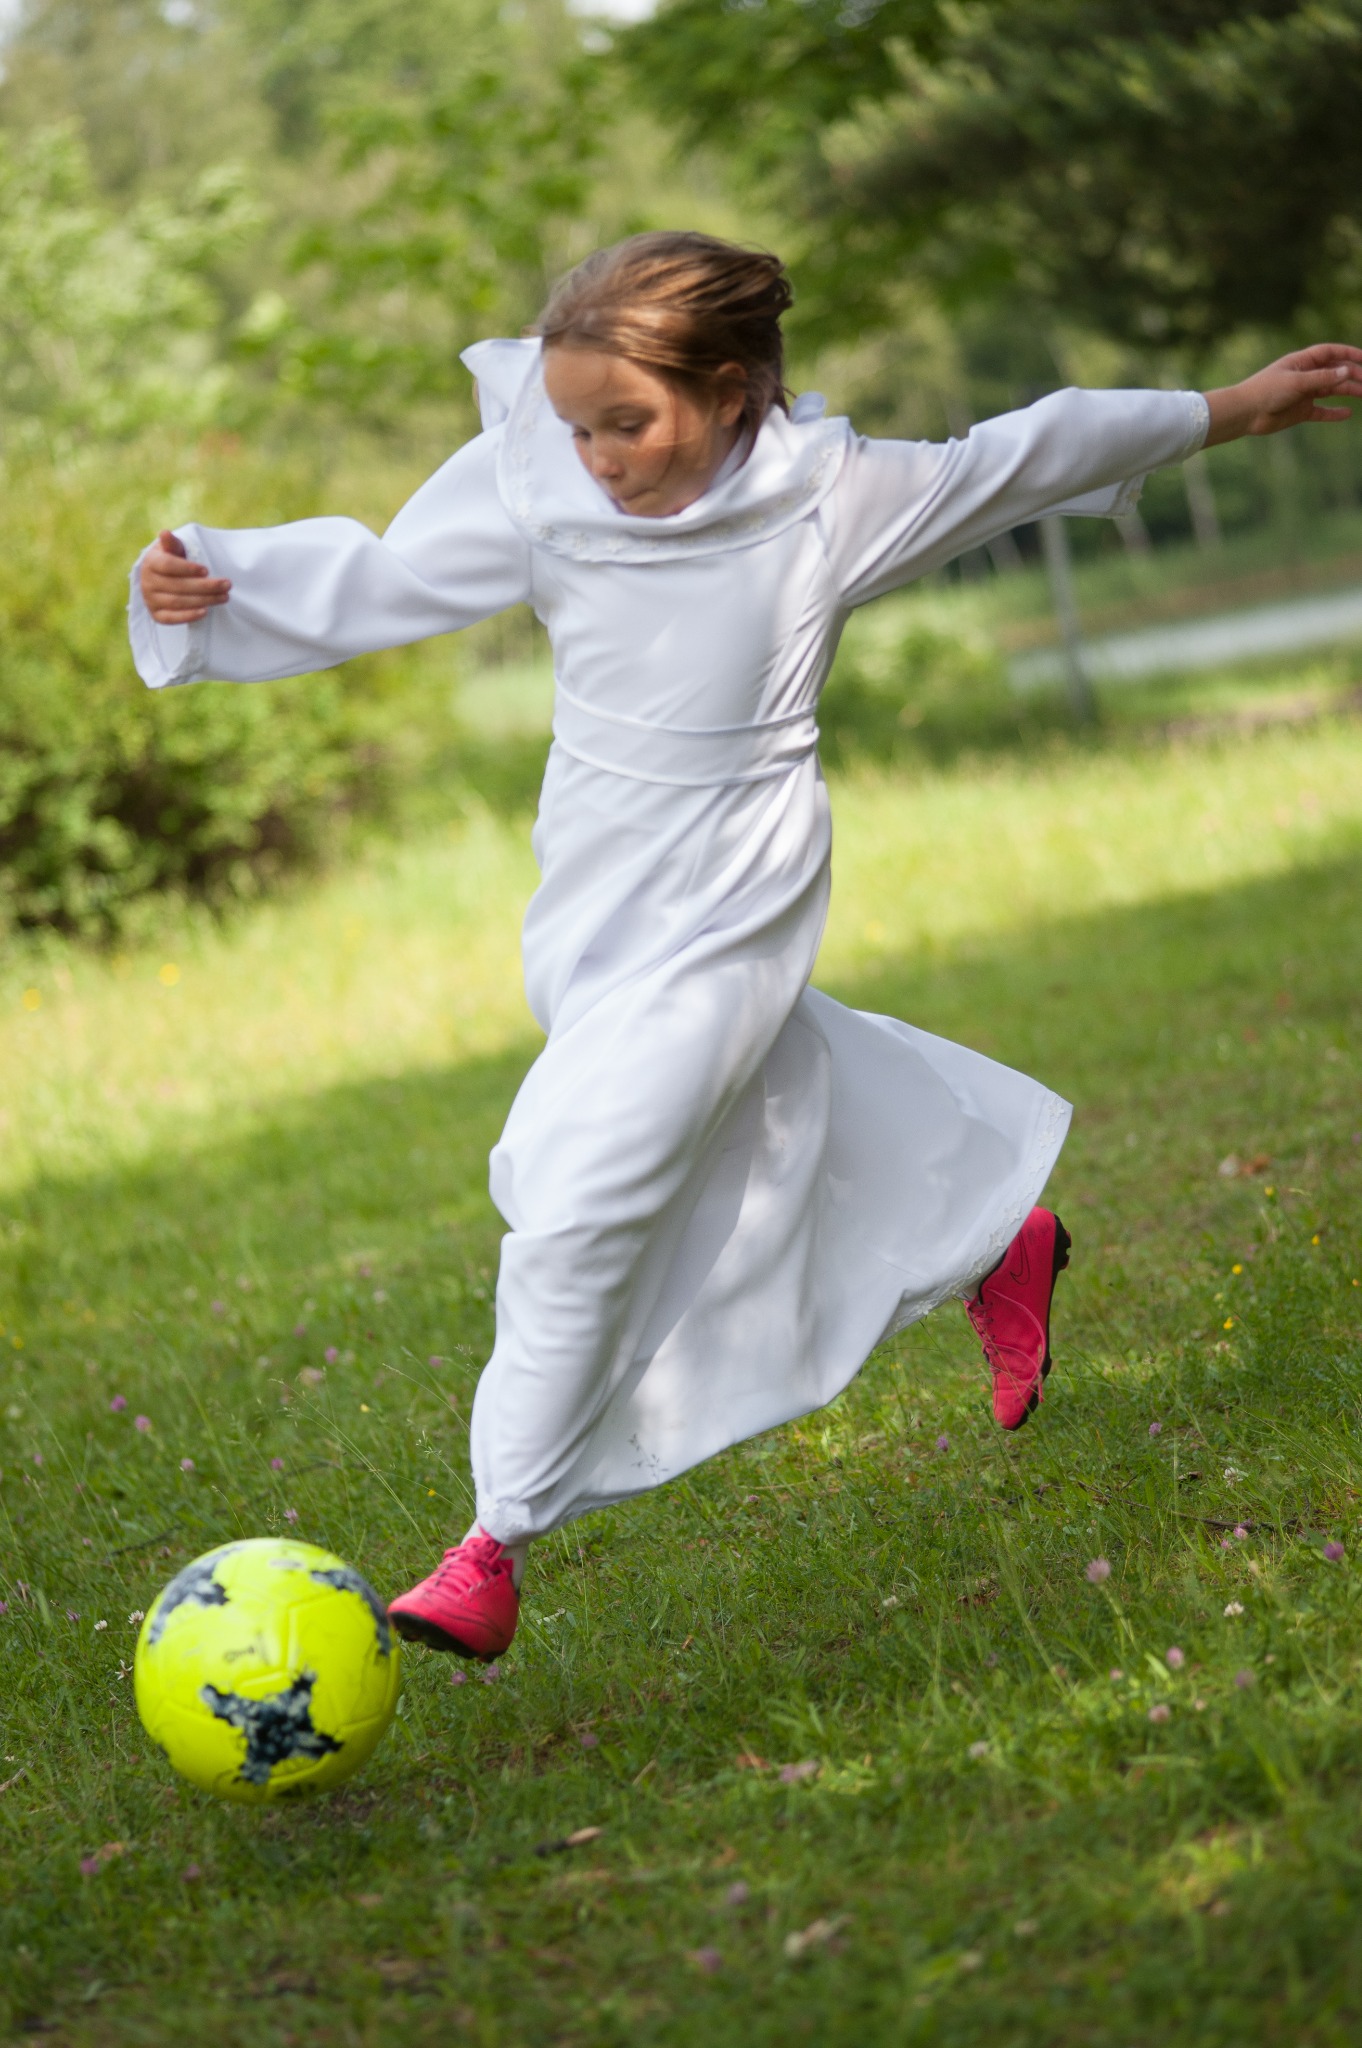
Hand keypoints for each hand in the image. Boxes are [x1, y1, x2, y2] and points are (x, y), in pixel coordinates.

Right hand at [139, 530, 230, 624]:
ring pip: (178, 602)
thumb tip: (165, 533)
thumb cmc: (171, 560)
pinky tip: (205, 612)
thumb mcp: (172, 549)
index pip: (168, 565)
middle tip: (227, 585)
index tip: (207, 570)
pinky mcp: (156, 615)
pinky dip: (189, 616)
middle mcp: (147, 582)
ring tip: (223, 597)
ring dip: (204, 600)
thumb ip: (172, 543)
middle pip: (178, 586)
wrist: (159, 578)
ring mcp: (150, 600)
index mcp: (151, 563)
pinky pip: (172, 618)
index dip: (188, 568)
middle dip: (205, 586)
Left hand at [1204, 345, 1361, 446]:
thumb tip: (1347, 372)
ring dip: (1348, 391)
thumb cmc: (1266, 391)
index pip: (1331, 353)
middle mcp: (1305, 376)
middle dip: (1353, 374)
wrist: (1245, 413)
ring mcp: (1303, 393)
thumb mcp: (1296, 382)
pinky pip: (1321, 411)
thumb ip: (1322, 378)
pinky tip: (1347, 413)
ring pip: (1331, 390)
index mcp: (1302, 362)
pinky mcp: (1300, 411)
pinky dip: (1334, 413)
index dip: (1349, 353)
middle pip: (1335, 372)